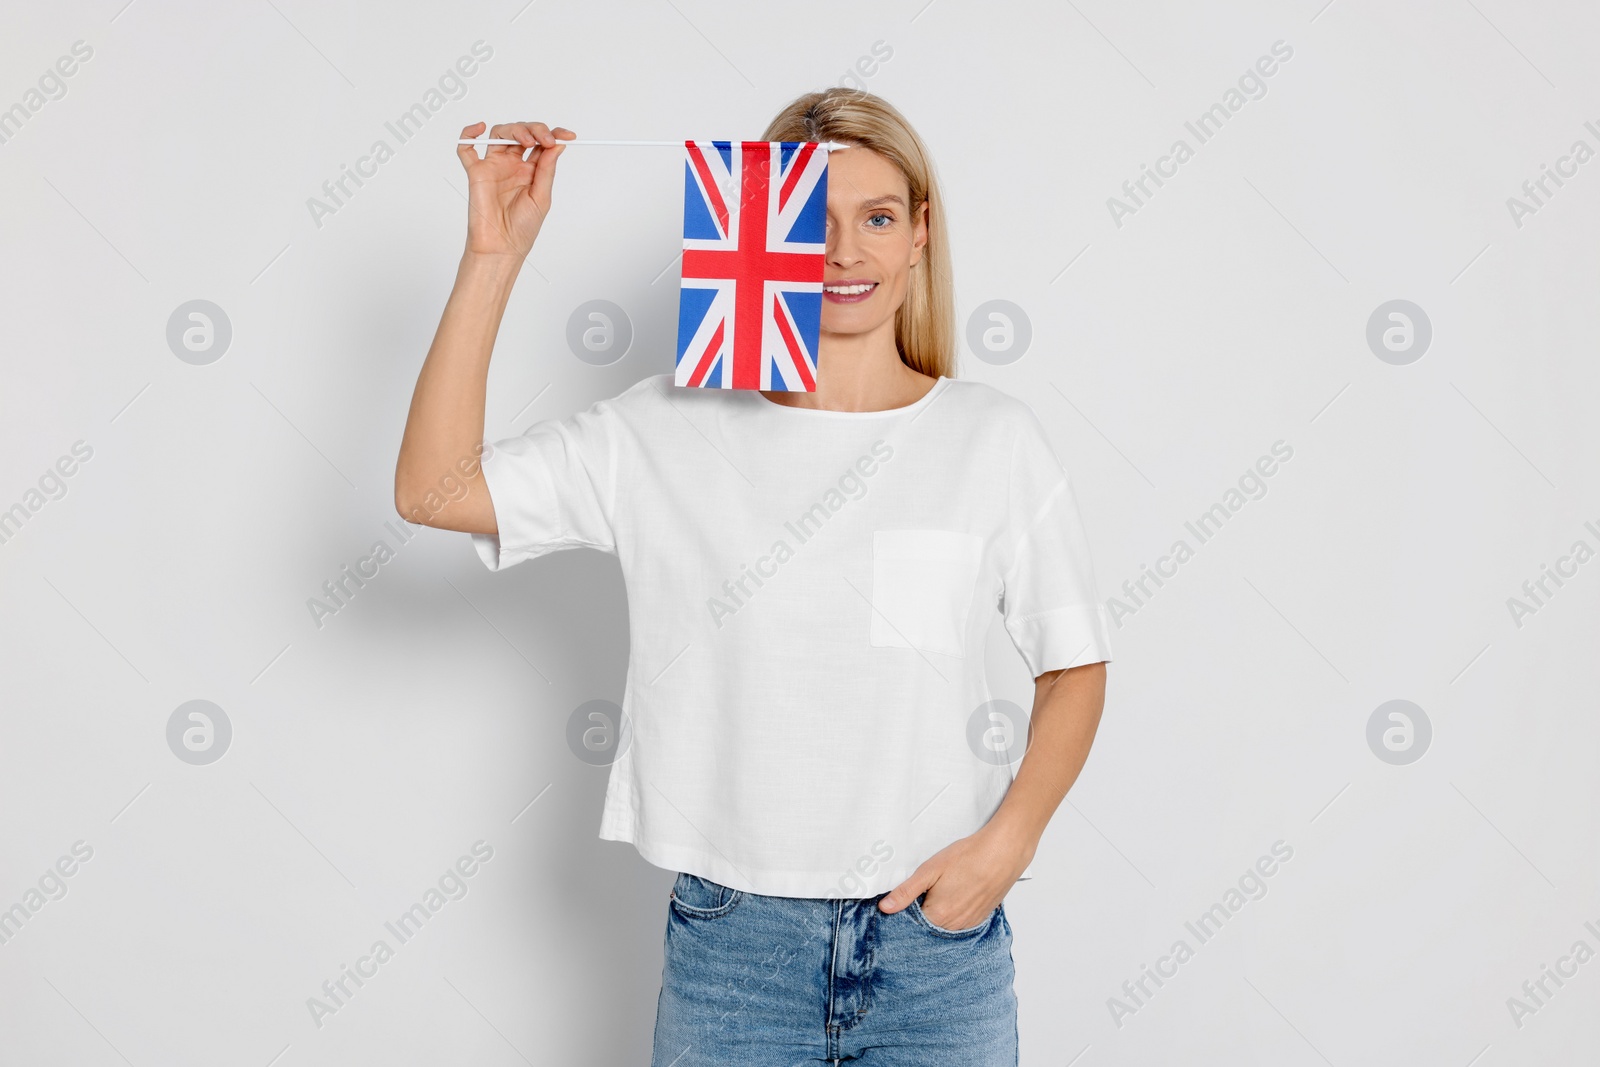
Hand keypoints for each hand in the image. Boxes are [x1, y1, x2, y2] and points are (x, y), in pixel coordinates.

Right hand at [454, 120, 573, 258]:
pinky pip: (466, 148)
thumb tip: (557, 144)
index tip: (568, 135)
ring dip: (514, 130)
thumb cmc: (522, 228)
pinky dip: (468, 134)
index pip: (541, 144)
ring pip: (500, 134)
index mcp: (530, 171)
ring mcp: (494, 166)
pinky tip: (479, 128)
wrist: (502, 246)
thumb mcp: (542, 197)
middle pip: (522, 133)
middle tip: (546, 139)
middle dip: (536, 130)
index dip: (554, 135)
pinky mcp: (476, 172)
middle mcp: (512, 165)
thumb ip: (547, 169)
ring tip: (526, 141)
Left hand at [878, 824, 1033, 930]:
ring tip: (945, 888)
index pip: (911, 922)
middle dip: (923, 910)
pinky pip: (960, 922)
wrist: (1003, 852)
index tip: (909, 895)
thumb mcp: (930, 870)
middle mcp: (953, 926)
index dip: (906, 908)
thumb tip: (885, 908)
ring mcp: (969, 923)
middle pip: (928, 925)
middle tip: (929, 887)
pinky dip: (954, 912)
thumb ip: (906, 892)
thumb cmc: (968, 857)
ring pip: (944, 924)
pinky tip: (957, 893)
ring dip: (939, 911)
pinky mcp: (980, 917)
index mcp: (938, 916)